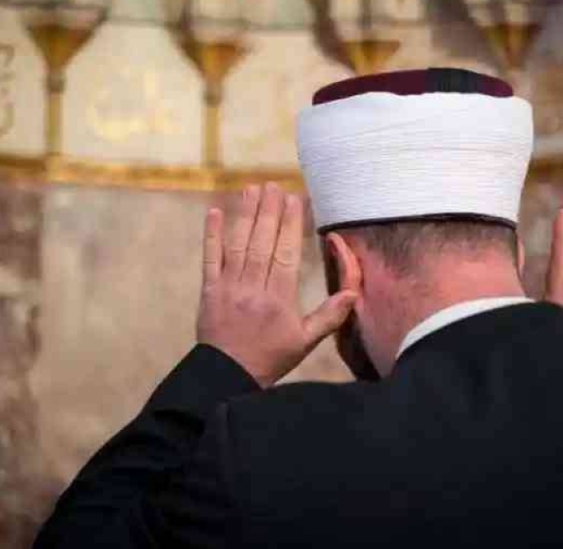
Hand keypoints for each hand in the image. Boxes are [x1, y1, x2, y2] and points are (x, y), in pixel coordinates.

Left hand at [197, 183, 356, 387]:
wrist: (228, 377)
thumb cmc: (271, 358)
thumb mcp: (306, 342)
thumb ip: (330, 316)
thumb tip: (352, 292)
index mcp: (279, 299)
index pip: (286, 254)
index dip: (290, 225)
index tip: (294, 199)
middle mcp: (253, 289)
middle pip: (262, 243)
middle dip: (268, 212)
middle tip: (272, 185)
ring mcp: (229, 288)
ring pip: (238, 245)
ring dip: (245, 215)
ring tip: (250, 189)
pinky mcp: (209, 291)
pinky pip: (210, 259)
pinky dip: (212, 235)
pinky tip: (215, 212)